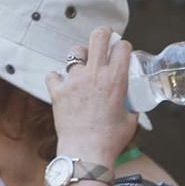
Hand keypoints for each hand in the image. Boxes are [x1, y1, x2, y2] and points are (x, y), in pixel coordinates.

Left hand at [45, 27, 137, 162]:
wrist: (87, 153)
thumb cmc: (111, 140)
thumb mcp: (131, 120)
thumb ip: (131, 106)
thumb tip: (131, 105)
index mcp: (116, 79)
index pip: (122, 47)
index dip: (124, 46)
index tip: (122, 50)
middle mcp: (95, 74)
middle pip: (98, 37)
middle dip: (104, 33)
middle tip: (105, 36)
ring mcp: (74, 81)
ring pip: (75, 53)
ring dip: (80, 55)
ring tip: (82, 63)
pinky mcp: (58, 91)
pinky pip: (53, 75)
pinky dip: (57, 77)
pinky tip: (61, 83)